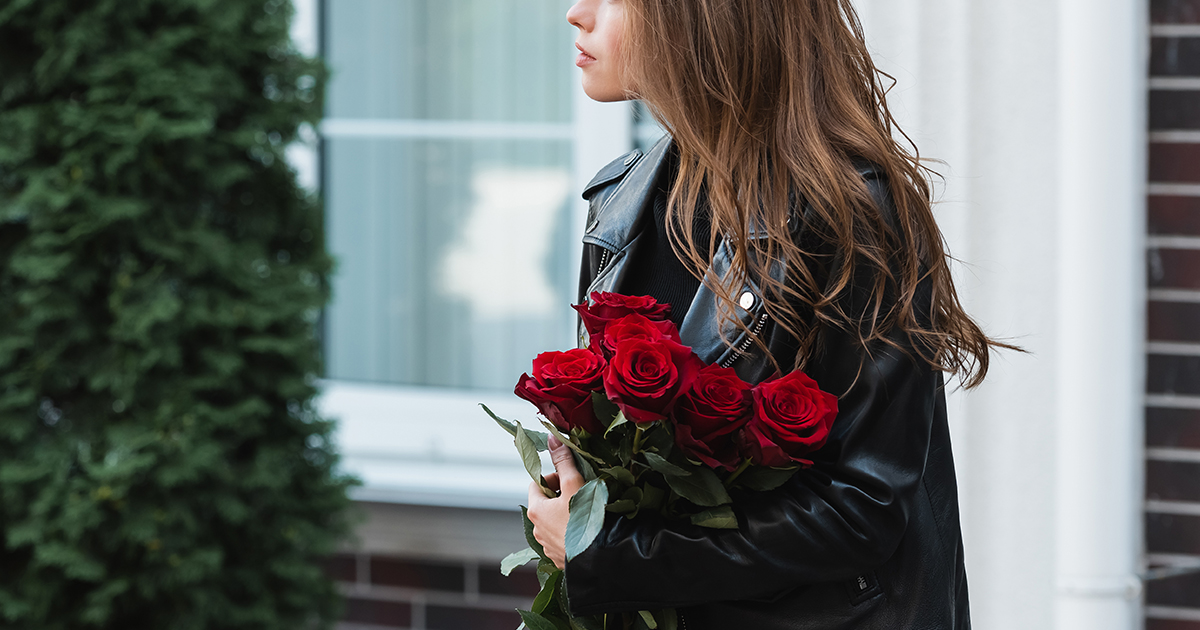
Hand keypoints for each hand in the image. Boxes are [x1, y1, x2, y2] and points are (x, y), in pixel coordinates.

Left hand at [527, 435, 583, 569]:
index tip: (569, 478)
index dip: (553, 477)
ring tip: (586, 513)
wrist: (599, 558)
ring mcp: (547, 546)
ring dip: (566, 515)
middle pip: (545, 504)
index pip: (537, 484)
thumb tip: (552, 439)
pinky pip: (562, 539)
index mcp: (536, 510)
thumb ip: (563, 461)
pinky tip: (586, 531)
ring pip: (554, 522)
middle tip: (581, 494)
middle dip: (561, 496)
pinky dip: (570, 532)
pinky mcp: (560, 559)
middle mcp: (537, 529)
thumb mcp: (575, 484)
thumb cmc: (585, 519)